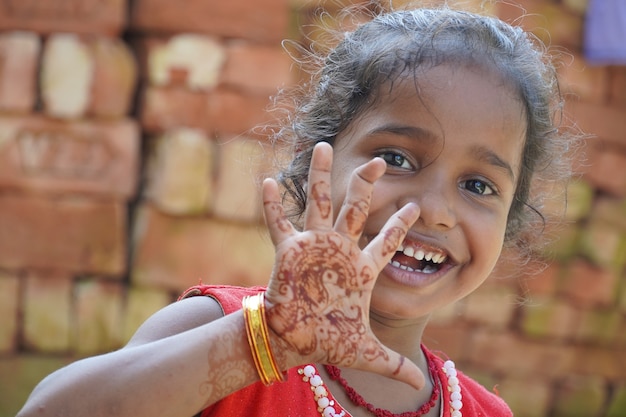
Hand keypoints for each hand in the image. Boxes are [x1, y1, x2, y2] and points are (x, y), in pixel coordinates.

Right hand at [262, 142, 424, 389]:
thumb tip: (417, 387)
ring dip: (320, 175)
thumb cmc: (327, 342)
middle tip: (380, 160)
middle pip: (356, 208)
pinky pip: (278, 223)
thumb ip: (394, 365)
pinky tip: (267, 180)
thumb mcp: (366, 352)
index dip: (401, 224)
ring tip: (324, 145)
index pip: (387, 241)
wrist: (294, 343)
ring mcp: (313, 246)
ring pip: (319, 202)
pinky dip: (272, 204)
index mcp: (361, 268)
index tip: (416, 204)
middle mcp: (338, 250)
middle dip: (367, 184)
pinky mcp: (288, 251)